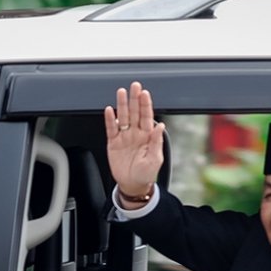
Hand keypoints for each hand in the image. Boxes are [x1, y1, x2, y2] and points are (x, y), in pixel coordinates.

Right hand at [104, 81, 164, 198]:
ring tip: (121, 93)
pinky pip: (111, 129)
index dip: (145, 104)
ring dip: (122, 105)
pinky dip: (110, 120)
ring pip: (122, 117)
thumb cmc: (146, 173)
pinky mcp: (113, 143)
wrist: (132, 184)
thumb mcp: (155, 159)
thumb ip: (157, 142)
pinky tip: (109, 110)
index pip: (146, 116)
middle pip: (134, 112)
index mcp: (147, 136)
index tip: (144, 93)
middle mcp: (135, 133)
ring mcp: (124, 137)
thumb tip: (161, 126)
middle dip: (134, 99)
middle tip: (134, 86)